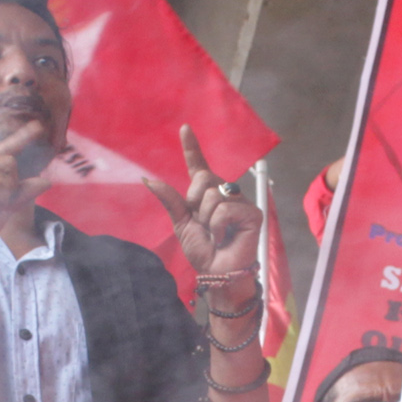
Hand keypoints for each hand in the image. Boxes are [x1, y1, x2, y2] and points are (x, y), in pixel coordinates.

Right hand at [0, 120, 52, 259]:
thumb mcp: (2, 208)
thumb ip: (20, 192)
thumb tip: (46, 181)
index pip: (2, 150)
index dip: (22, 138)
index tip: (38, 126)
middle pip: (11, 163)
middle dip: (10, 188)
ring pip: (9, 177)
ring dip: (4, 198)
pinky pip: (3, 190)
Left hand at [145, 125, 260, 279]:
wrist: (216, 273)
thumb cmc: (202, 251)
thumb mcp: (181, 223)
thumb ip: (170, 200)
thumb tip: (148, 179)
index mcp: (207, 194)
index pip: (199, 167)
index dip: (192, 148)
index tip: (185, 129)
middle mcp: (226, 193)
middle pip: (204, 179)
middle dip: (196, 203)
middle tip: (203, 225)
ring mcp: (241, 202)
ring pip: (213, 195)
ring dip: (207, 220)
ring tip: (215, 235)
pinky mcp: (253, 213)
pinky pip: (225, 209)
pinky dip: (218, 226)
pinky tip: (224, 238)